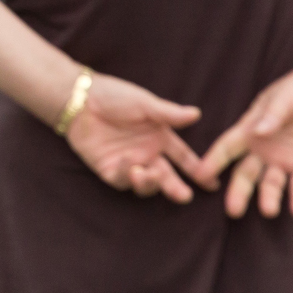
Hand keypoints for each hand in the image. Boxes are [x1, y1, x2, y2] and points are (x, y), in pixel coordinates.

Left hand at [64, 72, 210, 202]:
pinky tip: (129, 164)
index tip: (212, 183)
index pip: (183, 157)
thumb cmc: (114, 96)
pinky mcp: (108, 169)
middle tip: (184, 196)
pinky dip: (127, 175)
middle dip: (176, 189)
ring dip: (150, 183)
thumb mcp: (144, 103)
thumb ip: (168, 113)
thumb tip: (196, 114)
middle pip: (166, 177)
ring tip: (147, 174)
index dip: (197, 170)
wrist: (81, 99)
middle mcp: (147, 153)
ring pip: (145, 184)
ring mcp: (128, 163)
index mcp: (160, 137)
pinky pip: (121, 180)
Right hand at [198, 67, 292, 218]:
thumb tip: (259, 132)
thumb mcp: (283, 99)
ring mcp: (282, 161)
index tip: (199, 176)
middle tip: (233, 211)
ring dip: (269, 198)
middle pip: (245, 175)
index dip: (213, 162)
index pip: (227, 149)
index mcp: (248, 132)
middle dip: (239, 192)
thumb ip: (272, 115)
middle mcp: (261, 152)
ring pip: (271, 184)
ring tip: (269, 211)